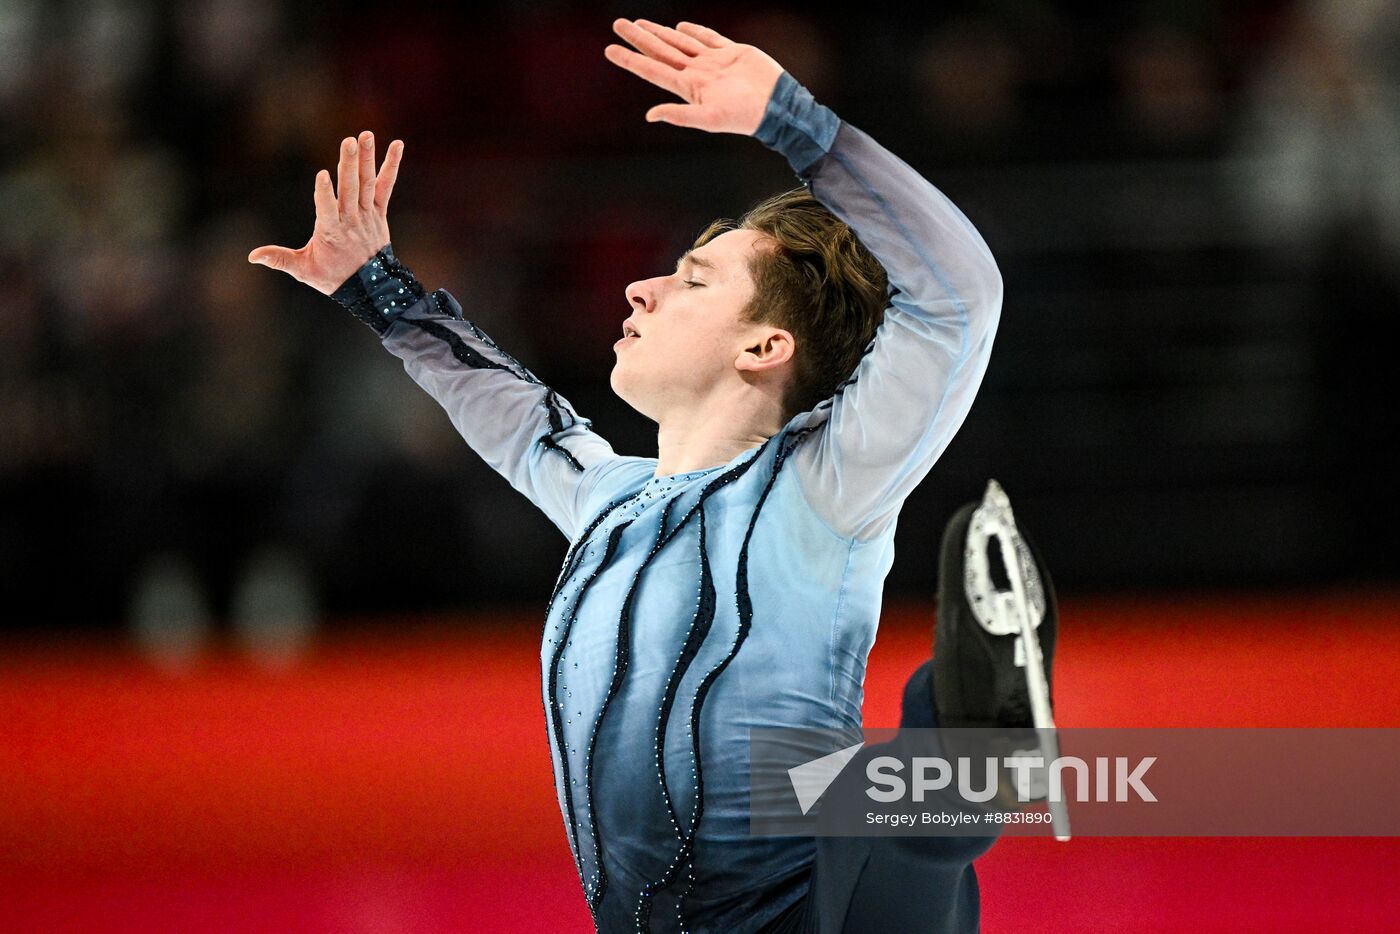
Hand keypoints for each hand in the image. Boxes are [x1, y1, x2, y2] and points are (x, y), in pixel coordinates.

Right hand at [248, 130, 403, 295]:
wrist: (370, 288)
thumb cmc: (333, 277)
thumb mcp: (304, 270)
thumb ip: (279, 259)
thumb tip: (252, 256)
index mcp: (331, 232)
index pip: (327, 210)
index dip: (324, 194)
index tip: (321, 175)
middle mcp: (351, 220)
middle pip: (350, 189)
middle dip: (348, 165)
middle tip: (349, 141)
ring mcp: (367, 215)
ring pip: (367, 183)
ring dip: (366, 158)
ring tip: (365, 135)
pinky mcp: (379, 212)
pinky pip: (386, 186)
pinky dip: (392, 166)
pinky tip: (397, 145)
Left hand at [604, 19, 783, 135]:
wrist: (778, 107)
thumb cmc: (745, 116)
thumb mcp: (709, 119)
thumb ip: (679, 115)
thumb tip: (649, 115)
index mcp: (689, 86)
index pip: (652, 69)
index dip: (630, 59)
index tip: (609, 49)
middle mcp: (697, 73)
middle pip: (661, 51)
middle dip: (639, 38)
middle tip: (618, 24)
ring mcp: (714, 62)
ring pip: (680, 43)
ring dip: (660, 33)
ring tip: (640, 24)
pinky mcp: (732, 53)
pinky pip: (708, 39)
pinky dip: (694, 32)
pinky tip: (680, 28)